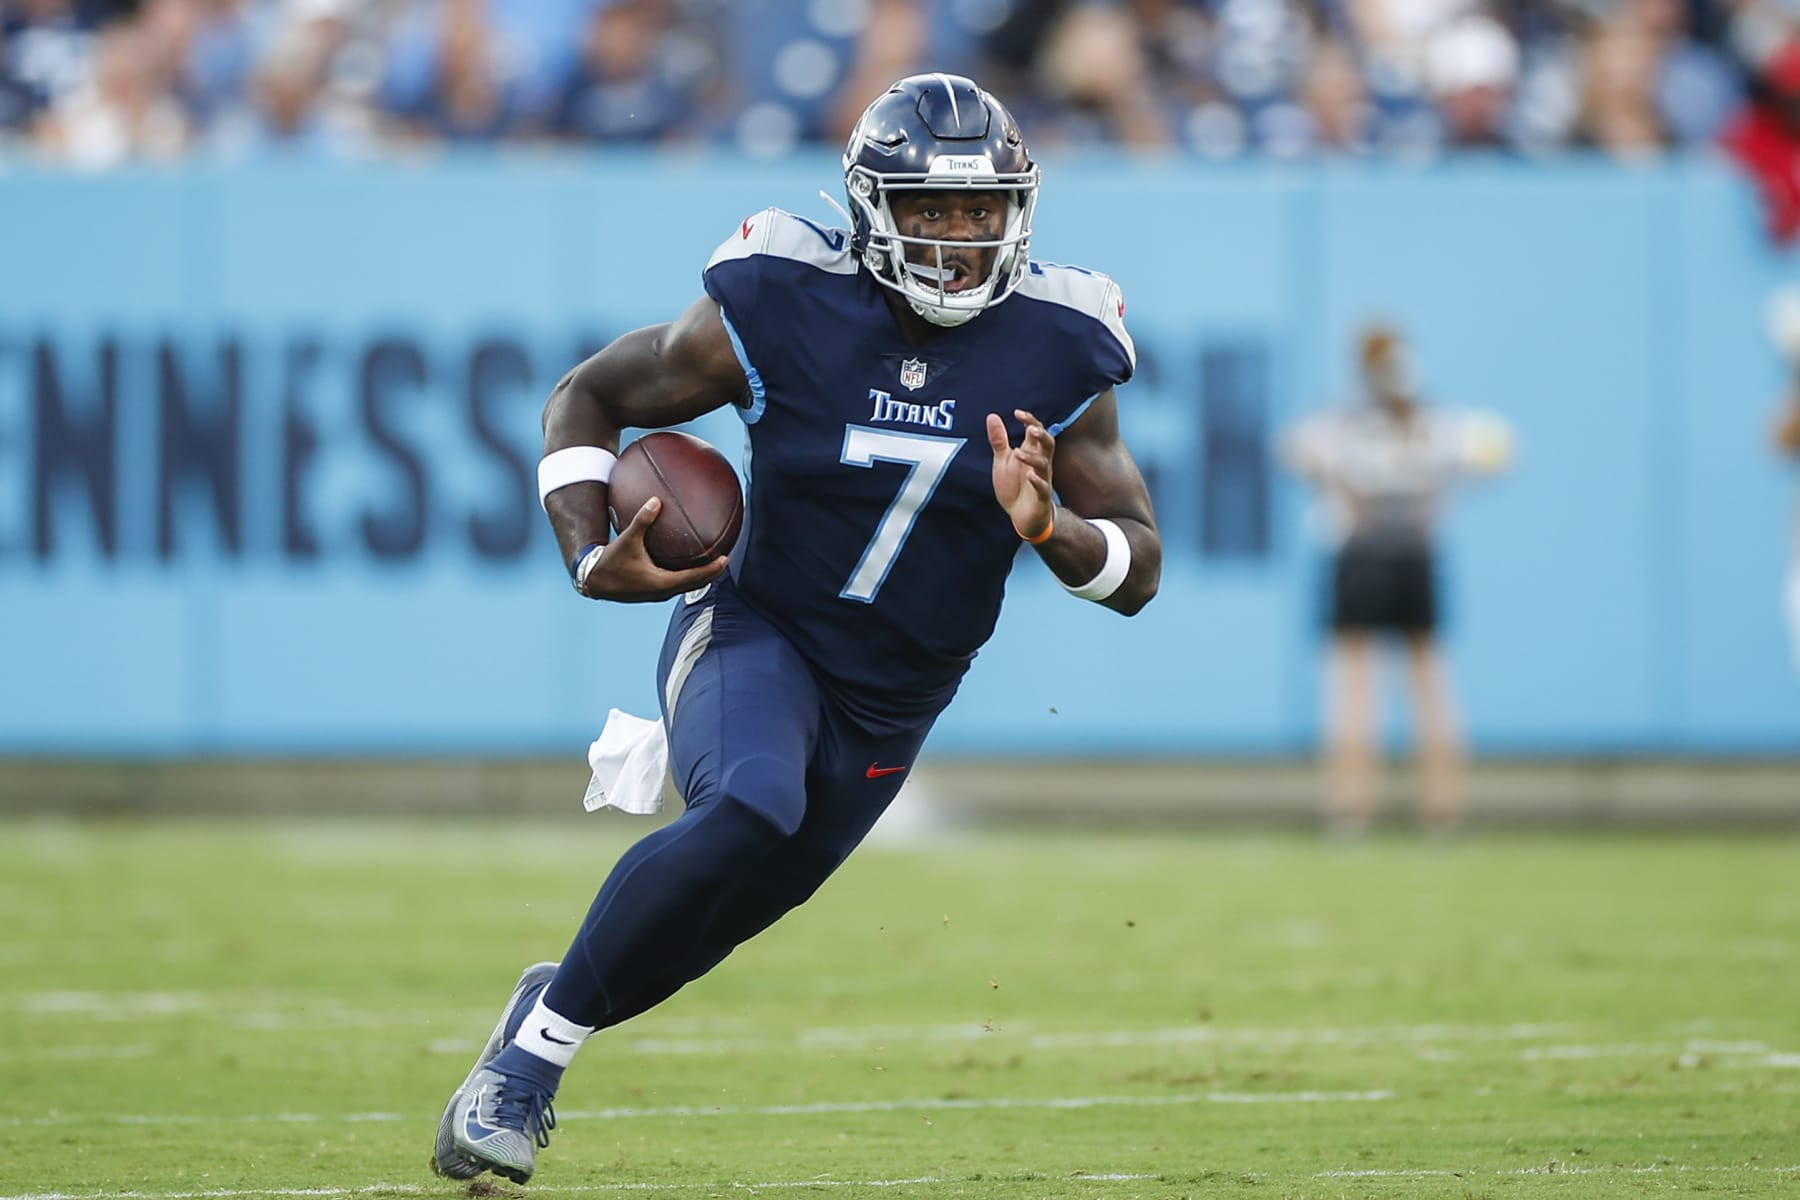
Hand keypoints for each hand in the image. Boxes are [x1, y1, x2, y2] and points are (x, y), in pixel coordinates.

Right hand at [580, 497, 729, 601]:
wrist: (595, 581)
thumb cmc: (611, 562)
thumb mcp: (627, 539)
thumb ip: (643, 520)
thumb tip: (656, 500)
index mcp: (661, 583)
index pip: (694, 577)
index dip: (712, 569)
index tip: (725, 558)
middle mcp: (663, 592)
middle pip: (696, 584)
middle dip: (712, 572)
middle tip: (725, 558)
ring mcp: (658, 594)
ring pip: (687, 586)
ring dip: (701, 576)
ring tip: (713, 561)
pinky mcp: (653, 592)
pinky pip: (677, 584)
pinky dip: (688, 575)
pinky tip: (688, 562)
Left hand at [987, 408, 1054, 539]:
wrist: (1021, 517)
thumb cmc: (1014, 486)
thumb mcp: (1003, 461)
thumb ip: (999, 440)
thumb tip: (992, 415)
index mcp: (1031, 453)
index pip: (1036, 432)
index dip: (1030, 421)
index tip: (1017, 413)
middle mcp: (1040, 464)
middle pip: (1048, 444)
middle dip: (1041, 435)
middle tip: (1030, 429)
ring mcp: (1042, 480)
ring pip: (1045, 465)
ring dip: (1032, 458)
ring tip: (1017, 453)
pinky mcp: (1041, 498)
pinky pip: (1043, 488)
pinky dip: (1037, 481)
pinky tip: (1029, 476)